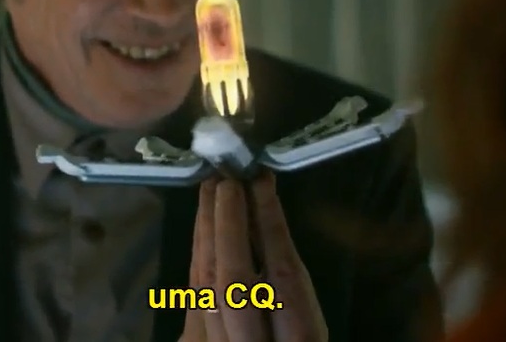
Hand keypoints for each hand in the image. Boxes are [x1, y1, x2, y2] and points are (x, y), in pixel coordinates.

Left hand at [180, 172, 327, 341]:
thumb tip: (262, 215)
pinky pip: (196, 292)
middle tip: (227, 180)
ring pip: (207, 286)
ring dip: (207, 232)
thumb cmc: (296, 341)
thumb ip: (289, 282)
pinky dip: (200, 252)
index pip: (282, 281)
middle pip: (234, 284)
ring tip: (211, 190)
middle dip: (228, 226)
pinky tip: (203, 225)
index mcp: (298, 340)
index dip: (269, 228)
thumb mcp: (310, 324)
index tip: (260, 184)